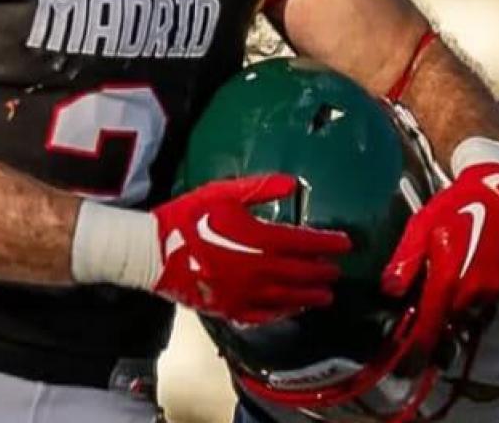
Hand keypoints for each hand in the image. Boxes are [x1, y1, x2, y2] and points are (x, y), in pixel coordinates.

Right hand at [151, 173, 349, 324]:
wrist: (153, 250)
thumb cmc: (189, 217)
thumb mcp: (224, 192)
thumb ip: (261, 188)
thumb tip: (293, 183)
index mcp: (258, 239)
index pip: (303, 243)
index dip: (327, 243)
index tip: (345, 243)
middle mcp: (257, 269)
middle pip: (300, 274)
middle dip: (322, 271)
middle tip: (338, 270)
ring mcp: (244, 293)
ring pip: (286, 298)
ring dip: (309, 296)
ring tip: (325, 296)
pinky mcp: (229, 308)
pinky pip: (262, 315)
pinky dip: (281, 313)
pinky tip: (290, 309)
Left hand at [380, 162, 498, 346]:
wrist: (497, 192)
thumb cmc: (454, 207)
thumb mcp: (420, 228)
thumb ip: (405, 261)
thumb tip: (391, 290)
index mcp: (450, 276)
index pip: (432, 319)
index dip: (421, 337)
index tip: (411, 351)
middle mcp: (475, 288)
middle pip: (450, 315)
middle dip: (438, 309)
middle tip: (431, 286)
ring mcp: (497, 287)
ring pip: (469, 307)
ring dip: (458, 298)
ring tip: (454, 268)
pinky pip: (488, 298)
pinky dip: (477, 289)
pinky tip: (472, 265)